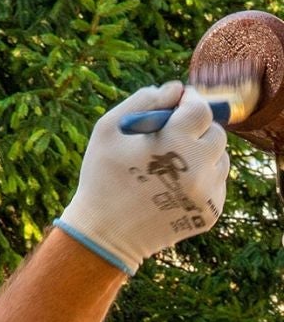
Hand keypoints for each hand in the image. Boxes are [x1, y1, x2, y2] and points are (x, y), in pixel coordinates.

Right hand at [56, 82, 229, 274]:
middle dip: (196, 129)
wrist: (104, 233)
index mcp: (175, 142)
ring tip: (170, 164)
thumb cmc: (101, 177)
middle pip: (216, 133)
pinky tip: (173, 186)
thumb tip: (176, 88)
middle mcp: (199, 168)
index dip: (191, 101)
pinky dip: (200, 179)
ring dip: (201, 155)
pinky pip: (216, 184)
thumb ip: (143, 100)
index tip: (180, 102)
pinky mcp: (210, 213)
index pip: (201, 109)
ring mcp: (207, 193)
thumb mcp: (108, 130)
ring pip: (220, 159)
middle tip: (172, 136)